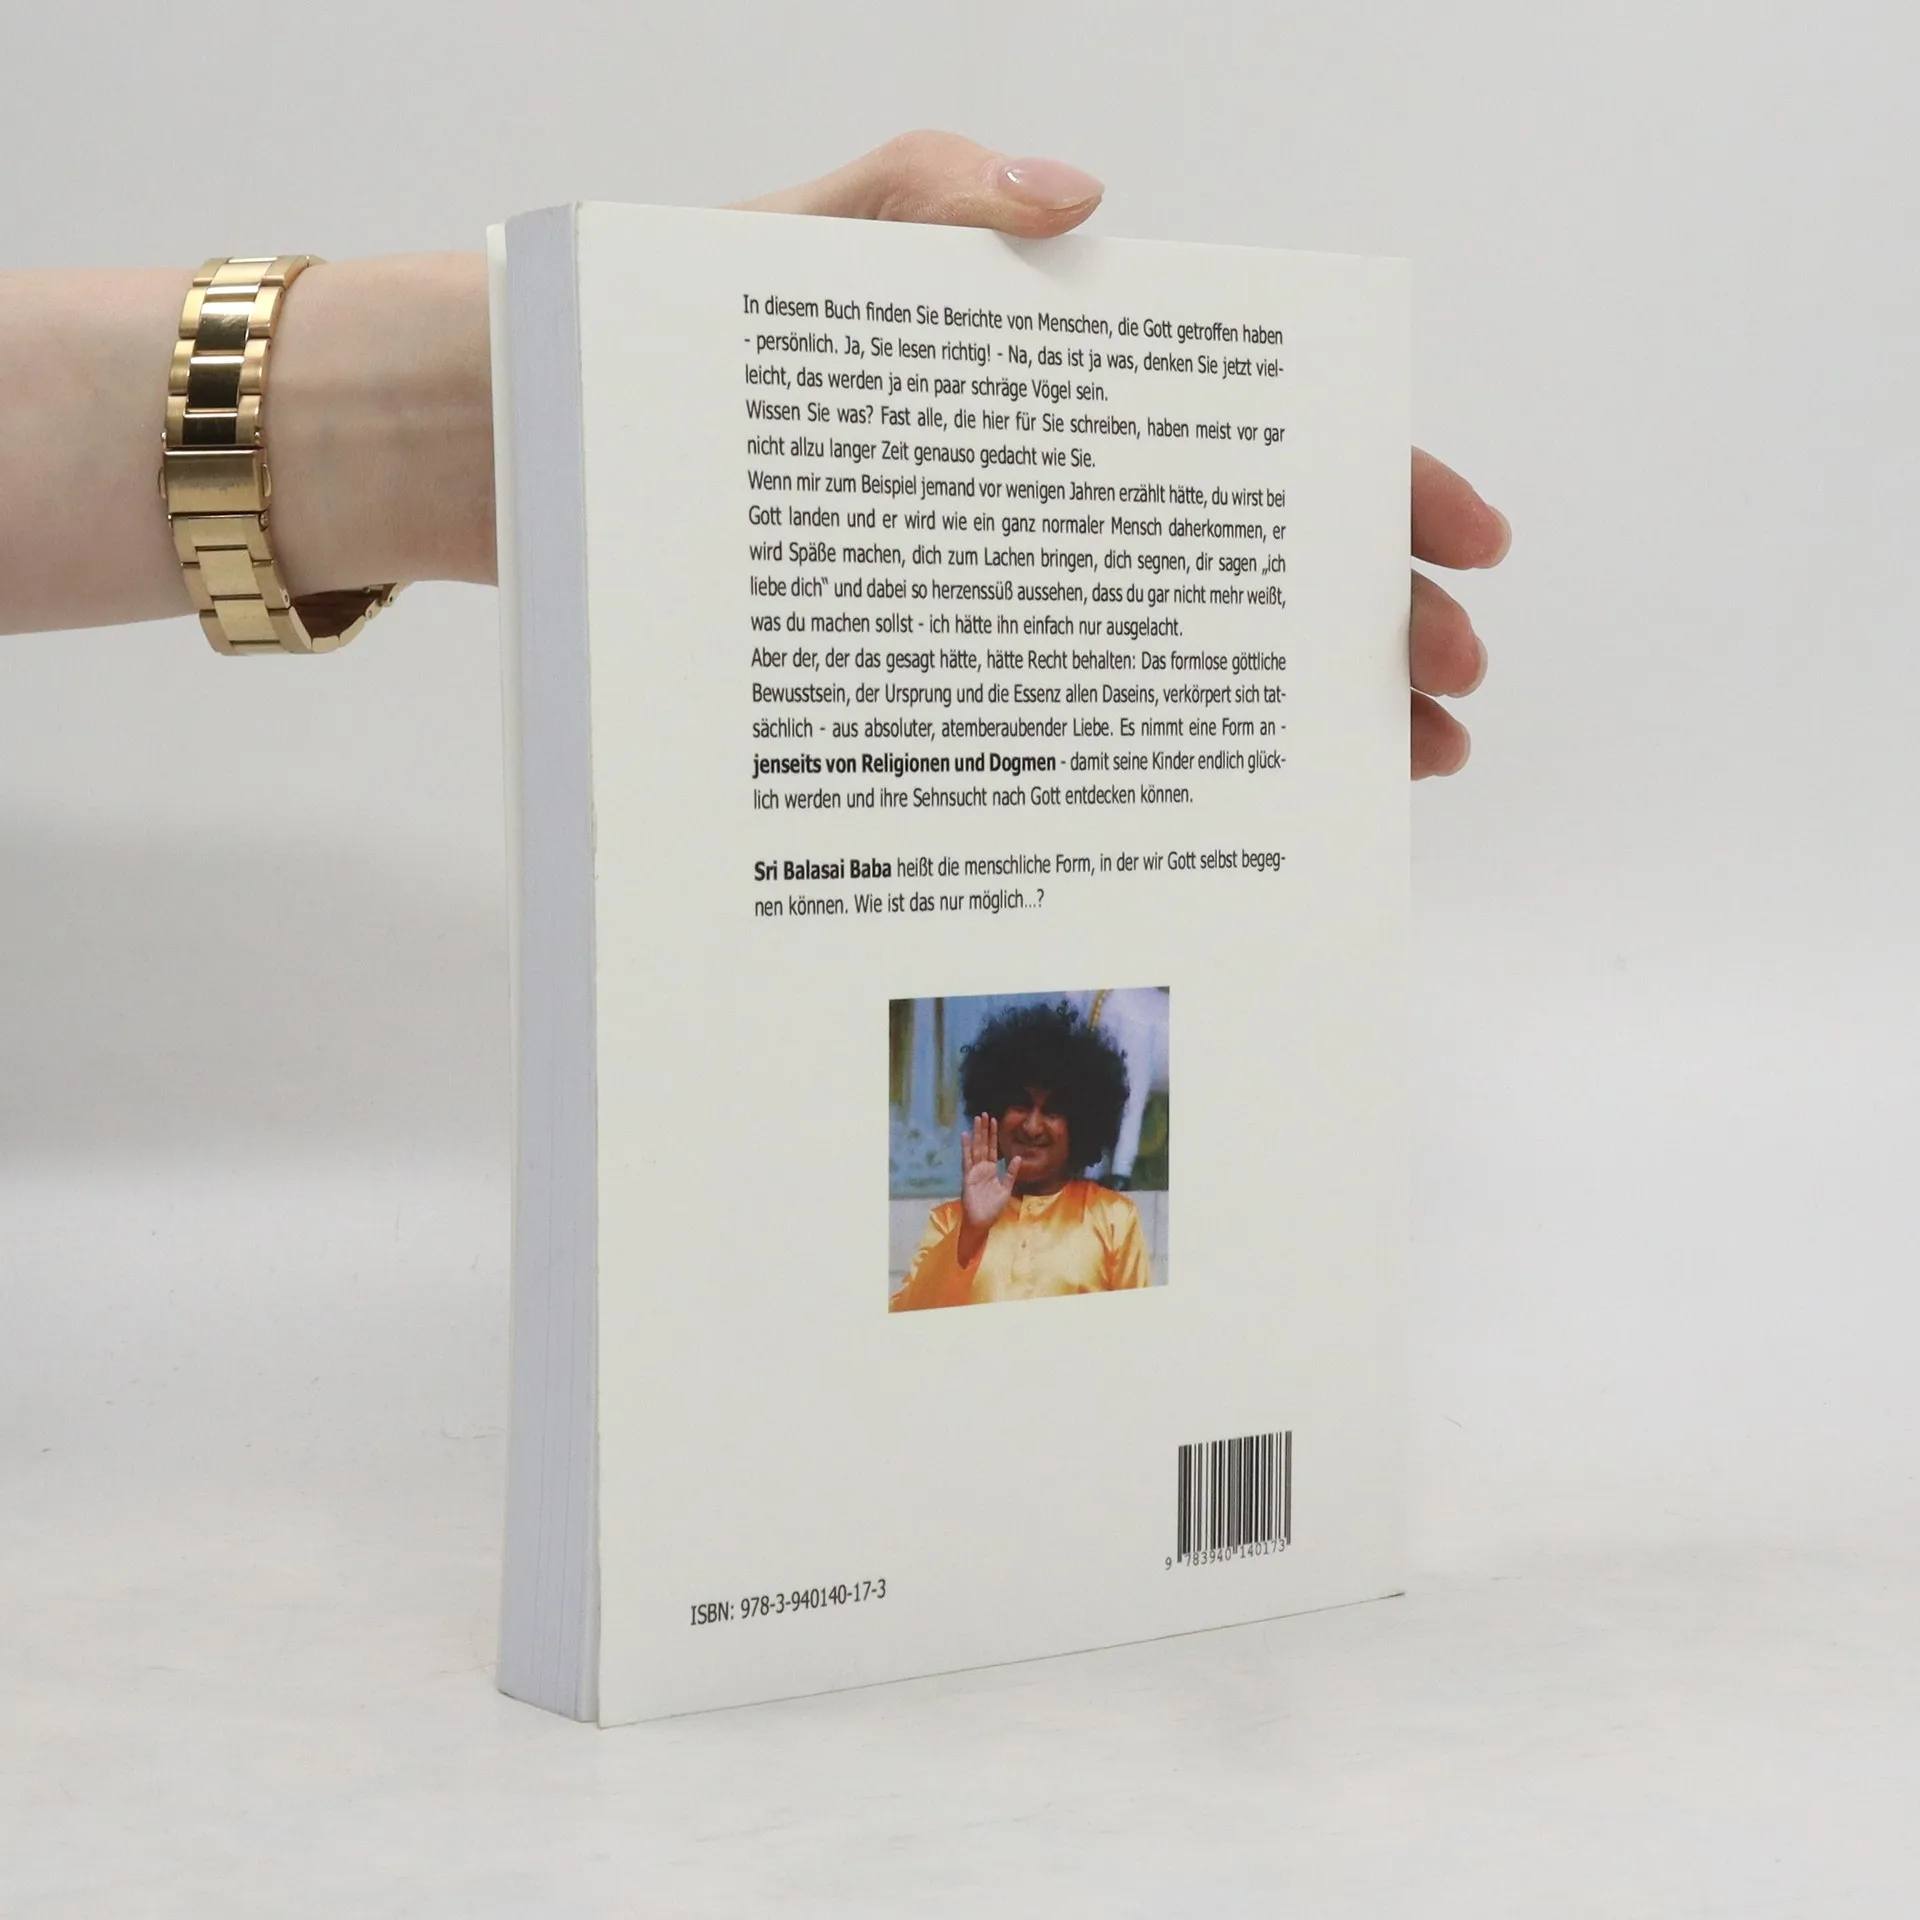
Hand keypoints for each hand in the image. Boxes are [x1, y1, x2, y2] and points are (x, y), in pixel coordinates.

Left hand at [740, 131, 1505, 781]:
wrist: (558, 464)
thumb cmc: (682, 353)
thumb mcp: (813, 244)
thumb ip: (932, 193)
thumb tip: (1079, 199)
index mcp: (1059, 398)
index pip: (1249, 435)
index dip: (1370, 480)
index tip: (1458, 541)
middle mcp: (1054, 511)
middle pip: (1248, 565)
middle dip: (1366, 621)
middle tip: (1442, 687)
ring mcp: (1011, 601)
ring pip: (1184, 662)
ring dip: (1299, 713)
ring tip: (1392, 767)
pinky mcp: (945, 680)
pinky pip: (1078, 727)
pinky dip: (1165, 768)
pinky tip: (1228, 811)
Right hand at [957, 1112, 1020, 1262]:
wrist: (982, 1221)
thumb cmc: (993, 1208)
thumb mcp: (1007, 1188)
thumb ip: (1011, 1173)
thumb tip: (1018, 1157)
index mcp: (991, 1170)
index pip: (992, 1148)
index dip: (993, 1135)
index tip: (994, 1120)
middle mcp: (981, 1168)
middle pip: (983, 1145)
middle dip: (984, 1130)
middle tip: (983, 1114)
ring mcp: (974, 1171)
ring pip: (976, 1148)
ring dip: (976, 1134)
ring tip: (976, 1119)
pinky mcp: (968, 1177)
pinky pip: (967, 1160)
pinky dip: (966, 1148)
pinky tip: (966, 1136)